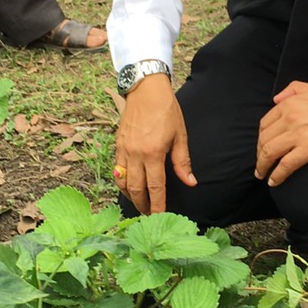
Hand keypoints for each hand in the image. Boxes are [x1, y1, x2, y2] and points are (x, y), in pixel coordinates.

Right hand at [114, 72, 195, 213]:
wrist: (146, 90)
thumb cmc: (166, 110)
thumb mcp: (180, 135)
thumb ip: (183, 162)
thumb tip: (190, 182)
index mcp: (153, 153)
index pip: (155, 187)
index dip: (157, 205)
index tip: (159, 217)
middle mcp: (136, 154)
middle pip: (136, 189)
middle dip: (142, 205)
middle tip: (149, 216)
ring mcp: (124, 150)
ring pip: (122, 182)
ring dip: (130, 196)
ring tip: (139, 203)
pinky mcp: (117, 145)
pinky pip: (117, 170)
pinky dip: (122, 182)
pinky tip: (129, 186)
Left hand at [255, 83, 307, 186]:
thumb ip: (293, 89)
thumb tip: (276, 99)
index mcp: (290, 104)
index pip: (265, 124)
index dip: (261, 138)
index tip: (262, 147)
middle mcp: (290, 118)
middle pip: (264, 140)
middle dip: (259, 154)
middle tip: (261, 164)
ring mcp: (298, 134)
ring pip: (269, 152)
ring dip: (262, 166)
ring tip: (262, 175)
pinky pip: (285, 165)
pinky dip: (276, 175)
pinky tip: (274, 181)